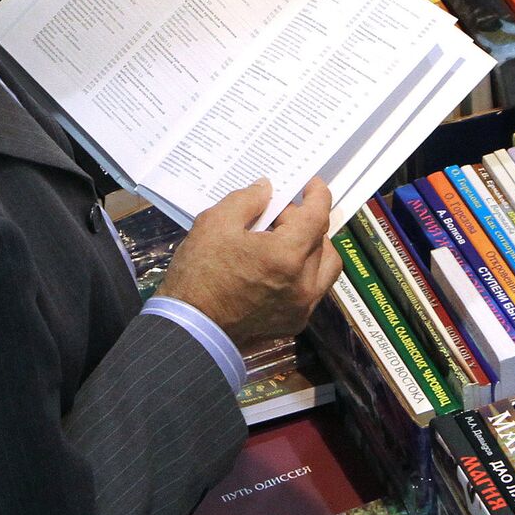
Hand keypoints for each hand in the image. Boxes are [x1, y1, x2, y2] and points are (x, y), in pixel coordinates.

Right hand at [157, 178, 342, 345]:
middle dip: (302, 221)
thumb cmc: (198, 276)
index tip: (312, 185)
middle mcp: (303, 283)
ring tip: (285, 240)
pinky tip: (278, 267)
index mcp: (287, 255)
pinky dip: (304, 273)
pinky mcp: (294, 322)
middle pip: (320, 240)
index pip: (318, 215)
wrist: (189, 329)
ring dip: (313, 248)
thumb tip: (266, 189)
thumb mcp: (214, 224)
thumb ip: (246, 200)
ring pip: (326, 267)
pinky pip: (313, 290)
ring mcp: (301, 307)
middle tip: (275, 215)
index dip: (318, 195)